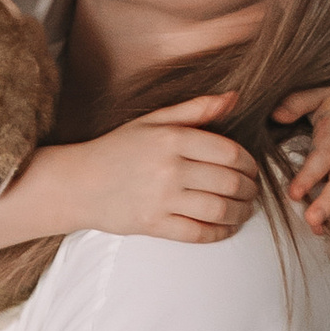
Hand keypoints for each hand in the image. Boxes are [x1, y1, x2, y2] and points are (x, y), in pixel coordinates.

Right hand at [51, 99, 258, 244]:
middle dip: (249, 190)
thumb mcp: (153, 121)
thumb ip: (195, 109)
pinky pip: (198, 233)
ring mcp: (160, 199)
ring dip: (241, 212)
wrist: (77, 183)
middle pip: (229, 183)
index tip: (252, 169)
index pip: (229, 153)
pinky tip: (225, 227)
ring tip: (244, 210)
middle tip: (252, 191)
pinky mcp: (153, 225)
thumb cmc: (117, 149)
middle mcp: (169, 168)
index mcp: (171, 139)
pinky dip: (220, 233)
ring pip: (219, 210)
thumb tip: (234, 97)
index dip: (249, 164)